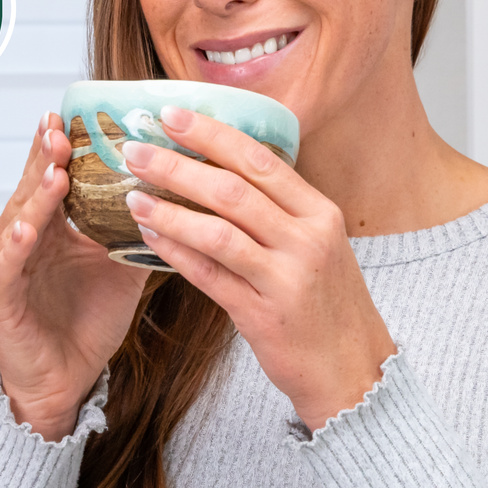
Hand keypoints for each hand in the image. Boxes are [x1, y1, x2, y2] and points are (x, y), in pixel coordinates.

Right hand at [0, 113, 148, 441]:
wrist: (69, 379)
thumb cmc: (87, 322)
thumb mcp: (121, 269)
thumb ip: (137, 231)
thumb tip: (178, 196)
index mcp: (48, 227)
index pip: (48, 177)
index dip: (54, 147)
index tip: (66, 115)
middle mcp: (19, 239)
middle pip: (30, 190)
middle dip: (44, 159)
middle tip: (58, 128)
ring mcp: (3, 267)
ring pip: (17, 222)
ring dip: (34, 197)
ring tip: (54, 171)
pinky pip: (5, 268)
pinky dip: (15, 247)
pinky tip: (27, 229)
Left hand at [122, 105, 394, 431]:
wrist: (355, 372)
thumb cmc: (327, 303)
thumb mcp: (317, 244)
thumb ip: (277, 209)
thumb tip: (218, 168)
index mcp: (320, 212)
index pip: (260, 159)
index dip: (211, 134)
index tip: (171, 115)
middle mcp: (308, 239)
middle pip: (233, 189)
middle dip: (177, 165)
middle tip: (135, 150)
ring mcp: (287, 279)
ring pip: (218, 232)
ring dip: (169, 210)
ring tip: (132, 195)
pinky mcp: (263, 316)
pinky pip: (210, 276)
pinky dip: (175, 253)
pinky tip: (148, 238)